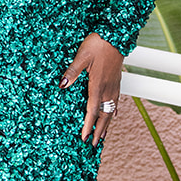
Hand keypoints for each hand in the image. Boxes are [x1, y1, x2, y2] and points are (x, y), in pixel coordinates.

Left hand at [60, 32, 122, 146]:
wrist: (116, 34)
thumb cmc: (98, 44)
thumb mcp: (81, 56)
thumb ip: (72, 72)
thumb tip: (62, 86)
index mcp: (98, 85)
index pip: (92, 111)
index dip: (88, 126)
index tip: (84, 139)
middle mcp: (107, 89)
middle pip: (104, 116)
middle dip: (98, 131)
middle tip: (94, 145)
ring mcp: (114, 85)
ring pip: (111, 110)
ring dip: (106, 124)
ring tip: (103, 136)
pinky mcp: (117, 81)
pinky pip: (116, 102)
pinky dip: (113, 112)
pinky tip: (113, 115)